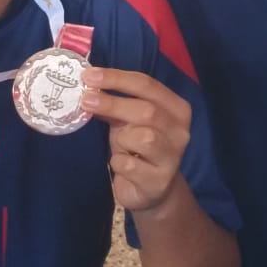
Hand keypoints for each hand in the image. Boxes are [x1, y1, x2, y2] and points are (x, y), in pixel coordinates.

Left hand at [80, 66, 189, 212]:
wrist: (151, 190)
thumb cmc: (138, 149)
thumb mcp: (128, 122)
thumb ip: (115, 105)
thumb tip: (89, 87)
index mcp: (176, 109)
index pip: (148, 85)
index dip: (117, 79)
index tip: (90, 76)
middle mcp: (180, 131)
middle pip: (147, 110)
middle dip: (113, 103)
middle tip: (86, 100)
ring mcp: (172, 158)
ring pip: (143, 137)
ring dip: (121, 139)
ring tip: (120, 146)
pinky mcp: (159, 181)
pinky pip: (129, 165)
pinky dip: (118, 163)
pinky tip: (122, 165)